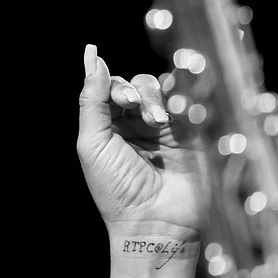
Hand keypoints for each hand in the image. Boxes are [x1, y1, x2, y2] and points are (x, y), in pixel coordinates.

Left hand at [77, 44, 207, 247]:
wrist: (154, 222)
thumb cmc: (116, 188)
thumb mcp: (92, 142)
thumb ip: (91, 99)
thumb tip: (92, 55)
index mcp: (105, 128)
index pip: (108, 89)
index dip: (113, 84)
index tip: (121, 98)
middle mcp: (132, 126)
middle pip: (134, 84)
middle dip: (134, 89)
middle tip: (134, 105)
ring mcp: (160, 130)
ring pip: (159, 90)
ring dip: (154, 98)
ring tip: (156, 121)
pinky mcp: (186, 136)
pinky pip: (184, 105)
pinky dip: (178, 102)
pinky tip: (170, 119)